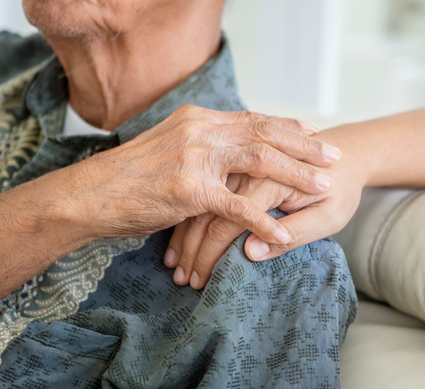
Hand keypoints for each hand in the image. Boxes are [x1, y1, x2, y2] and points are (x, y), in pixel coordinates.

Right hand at [67, 105, 341, 243]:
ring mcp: (194, 158)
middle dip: (304, 146)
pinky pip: (236, 207)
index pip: (252, 119)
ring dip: (295, 176)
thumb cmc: (130, 177)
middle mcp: (199, 131)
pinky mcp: (187, 190)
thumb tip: (229, 152)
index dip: (287, 125)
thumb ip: (201, 146)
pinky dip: (263, 221)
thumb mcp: (168, 150)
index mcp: (197, 120)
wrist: (90, 194)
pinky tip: (283, 233)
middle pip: (264, 134)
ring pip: (258, 163)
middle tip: (334, 156)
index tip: (314, 131)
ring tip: (323, 188)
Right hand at [165, 143, 366, 288]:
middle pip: (211, 213)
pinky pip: (207, 199)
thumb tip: (251, 253)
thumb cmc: (340, 188)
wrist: (347, 154)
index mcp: (270, 179)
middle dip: (194, 251)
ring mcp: (236, 167)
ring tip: (179, 272)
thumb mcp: (327, 216)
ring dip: (188, 240)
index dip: (212, 253)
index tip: (200, 281)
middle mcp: (247, 169)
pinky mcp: (234, 170)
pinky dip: (193, 223)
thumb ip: (293, 234)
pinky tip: (182, 248)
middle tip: (184, 282)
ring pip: (203, 205)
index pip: (232, 218)